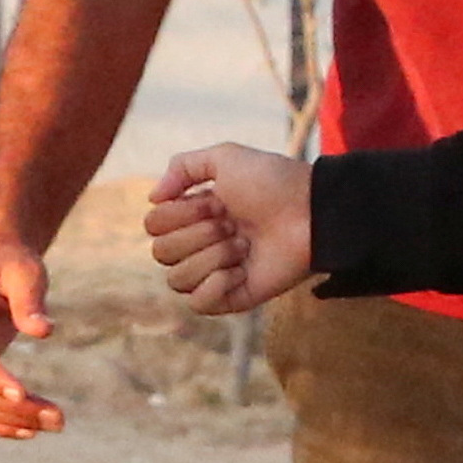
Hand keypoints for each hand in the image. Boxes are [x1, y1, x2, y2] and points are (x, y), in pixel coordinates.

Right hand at [140, 144, 312, 315]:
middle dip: (198, 233)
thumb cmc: (272, 183)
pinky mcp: (233, 298)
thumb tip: (153, 198)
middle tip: (234, 223)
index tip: (217, 201)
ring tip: (244, 245)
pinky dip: (214, 286)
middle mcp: (200, 245)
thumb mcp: (225, 157)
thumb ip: (182, 166)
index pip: (154, 224)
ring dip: (212, 257)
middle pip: (160, 253)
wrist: (310, 213)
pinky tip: (239, 271)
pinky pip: (198, 304)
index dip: (181, 212)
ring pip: (176, 279)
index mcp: (194, 215)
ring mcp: (215, 273)